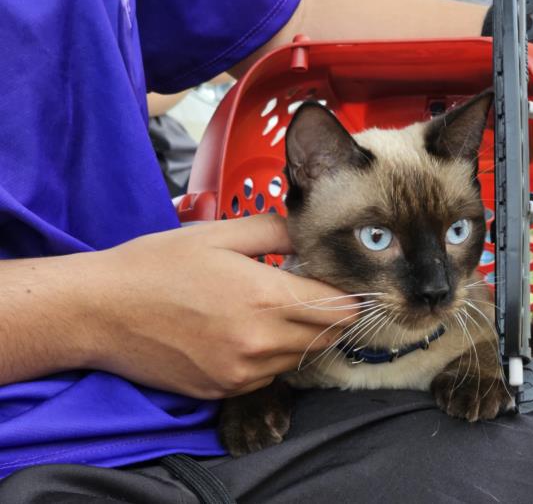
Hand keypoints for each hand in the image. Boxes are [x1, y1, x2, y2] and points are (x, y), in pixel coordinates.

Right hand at [80, 214, 357, 398]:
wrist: (98, 312)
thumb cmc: (155, 266)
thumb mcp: (218, 234)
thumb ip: (275, 230)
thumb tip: (310, 231)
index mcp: (265, 299)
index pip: (340, 310)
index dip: (346, 296)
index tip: (338, 283)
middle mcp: (260, 343)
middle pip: (327, 338)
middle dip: (328, 317)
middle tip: (309, 293)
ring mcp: (242, 373)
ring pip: (300, 358)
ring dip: (300, 337)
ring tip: (272, 311)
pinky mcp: (224, 390)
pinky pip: (269, 375)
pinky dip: (270, 356)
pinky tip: (245, 332)